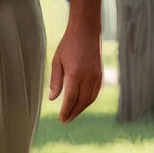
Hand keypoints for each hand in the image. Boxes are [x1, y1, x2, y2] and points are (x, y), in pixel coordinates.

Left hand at [49, 0, 102, 122]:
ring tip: (72, 115)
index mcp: (75, 74)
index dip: (66, 110)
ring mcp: (97, 76)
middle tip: (65, 120)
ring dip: (81, 109)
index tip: (61, 118)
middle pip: (82, 102)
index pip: (71, 98)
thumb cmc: (68, 45)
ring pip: (90, 99)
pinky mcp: (101, 74)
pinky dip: (88, 101)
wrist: (86, 31)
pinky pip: (95, 93)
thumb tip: (53, 99)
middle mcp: (88, 77)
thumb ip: (55, 81)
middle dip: (73, 113)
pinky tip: (81, 104)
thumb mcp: (57, 61)